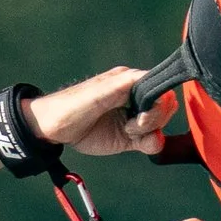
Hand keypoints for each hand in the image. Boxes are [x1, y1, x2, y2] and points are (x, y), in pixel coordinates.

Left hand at [29, 67, 172, 158]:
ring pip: (160, 126)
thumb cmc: (72, 105)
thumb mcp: (98, 93)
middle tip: (133, 124)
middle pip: (165, 108)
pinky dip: (150, 144)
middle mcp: (135, 99)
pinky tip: (132, 141)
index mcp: (129, 82)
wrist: (55, 130)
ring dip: (149, 132)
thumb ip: (124, 85)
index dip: (158, 102)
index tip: (142, 113)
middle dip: (154, 119)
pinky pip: (153, 141)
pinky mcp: (130, 138)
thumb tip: (150, 76)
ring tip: (127, 131)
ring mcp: (133, 119)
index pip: (160, 88)